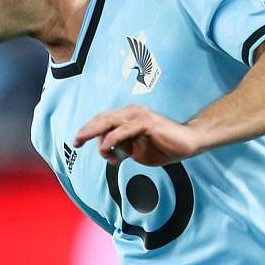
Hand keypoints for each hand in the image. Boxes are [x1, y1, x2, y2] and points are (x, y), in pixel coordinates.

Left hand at [73, 106, 208, 165]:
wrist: (188, 143)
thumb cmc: (164, 146)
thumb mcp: (136, 151)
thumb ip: (121, 149)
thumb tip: (108, 152)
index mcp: (127, 118)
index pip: (103, 121)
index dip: (88, 130)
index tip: (78, 143)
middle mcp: (131, 113)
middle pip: (102, 118)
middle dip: (86, 130)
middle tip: (75, 142)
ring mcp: (139, 116)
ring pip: (110, 121)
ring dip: (94, 133)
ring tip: (82, 142)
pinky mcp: (147, 122)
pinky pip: (124, 130)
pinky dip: (113, 138)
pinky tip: (107, 148)